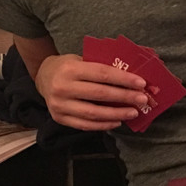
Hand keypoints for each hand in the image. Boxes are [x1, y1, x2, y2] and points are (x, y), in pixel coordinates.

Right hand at [34, 54, 148, 130]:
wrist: (43, 77)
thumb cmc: (68, 67)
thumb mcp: (81, 59)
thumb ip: (100, 67)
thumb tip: (131, 78)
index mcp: (70, 69)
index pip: (102, 74)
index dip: (123, 79)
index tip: (141, 83)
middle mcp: (63, 87)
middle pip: (100, 94)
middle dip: (124, 97)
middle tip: (142, 99)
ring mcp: (60, 105)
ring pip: (94, 113)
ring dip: (117, 114)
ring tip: (133, 112)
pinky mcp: (60, 118)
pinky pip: (85, 125)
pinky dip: (103, 125)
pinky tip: (117, 121)